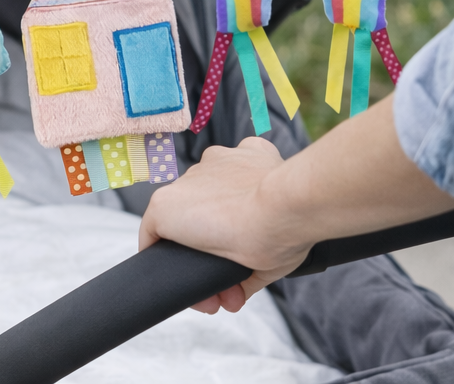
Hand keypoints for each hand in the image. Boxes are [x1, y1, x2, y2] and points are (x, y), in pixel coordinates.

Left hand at [137, 95, 453, 314]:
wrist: (287, 205)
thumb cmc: (299, 218)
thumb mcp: (288, 235)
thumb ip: (266, 253)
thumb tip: (245, 288)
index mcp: (253, 159)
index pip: (235, 192)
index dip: (238, 229)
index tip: (249, 253)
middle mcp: (219, 162)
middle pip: (208, 212)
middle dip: (219, 250)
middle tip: (231, 285)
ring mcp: (191, 182)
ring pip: (185, 225)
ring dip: (198, 260)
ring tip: (215, 294)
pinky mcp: (166, 203)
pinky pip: (153, 234)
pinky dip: (164, 259)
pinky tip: (183, 284)